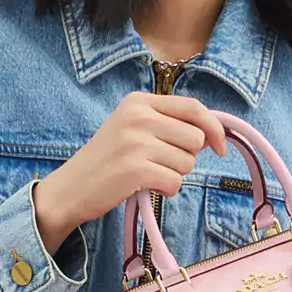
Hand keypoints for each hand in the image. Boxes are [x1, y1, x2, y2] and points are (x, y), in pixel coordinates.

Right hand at [33, 90, 231, 251]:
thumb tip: (210, 134)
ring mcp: (136, 142)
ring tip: (147, 174)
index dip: (213, 128)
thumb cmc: (106, 160)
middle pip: (195, 139)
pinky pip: (175, 182)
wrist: (72, 187)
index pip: (192, 107)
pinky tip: (145, 186)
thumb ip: (165, 123)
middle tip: (160, 164)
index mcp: (139, 101)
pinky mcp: (136, 169)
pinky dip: (165, 190)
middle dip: (185, 157)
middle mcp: (138, 116)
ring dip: (174, 174)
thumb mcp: (131, 127)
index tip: (219, 146)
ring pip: (187, 163)